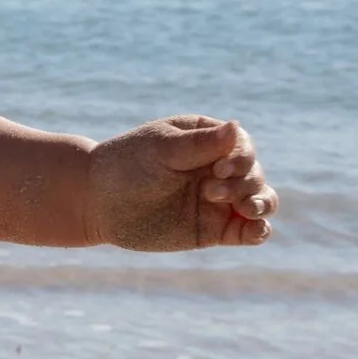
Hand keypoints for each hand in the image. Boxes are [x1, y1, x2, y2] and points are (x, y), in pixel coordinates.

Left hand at [86, 116, 276, 250]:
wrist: (96, 202)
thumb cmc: (125, 166)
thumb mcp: (159, 150)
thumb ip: (198, 144)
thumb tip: (236, 127)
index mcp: (208, 140)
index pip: (242, 146)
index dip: (240, 158)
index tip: (216, 170)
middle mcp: (219, 168)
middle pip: (254, 173)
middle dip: (244, 182)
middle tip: (209, 192)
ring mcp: (220, 199)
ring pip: (261, 199)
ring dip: (261, 203)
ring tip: (245, 209)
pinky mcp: (215, 228)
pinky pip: (250, 231)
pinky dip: (259, 231)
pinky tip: (253, 231)